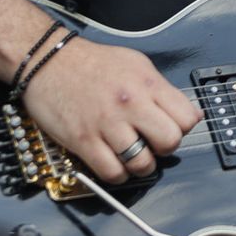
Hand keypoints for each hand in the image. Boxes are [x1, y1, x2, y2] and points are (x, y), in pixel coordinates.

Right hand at [20, 37, 202, 184]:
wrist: (48, 60)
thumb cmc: (91, 62)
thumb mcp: (135, 63)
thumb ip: (160, 88)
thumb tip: (185, 113)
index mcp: (147, 83)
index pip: (187, 118)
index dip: (183, 128)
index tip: (173, 127)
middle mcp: (130, 103)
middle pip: (170, 142)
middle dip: (165, 148)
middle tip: (154, 144)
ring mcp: (106, 124)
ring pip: (142, 163)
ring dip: (141, 166)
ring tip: (135, 157)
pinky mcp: (83, 141)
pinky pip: (112, 172)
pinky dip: (118, 174)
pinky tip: (115, 164)